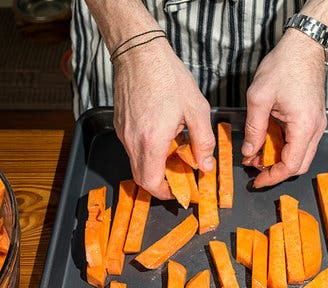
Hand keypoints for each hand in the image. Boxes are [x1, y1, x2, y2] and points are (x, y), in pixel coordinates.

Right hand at [113, 39, 214, 198]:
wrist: (140, 53)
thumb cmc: (168, 77)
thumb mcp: (196, 109)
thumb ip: (203, 142)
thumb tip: (206, 165)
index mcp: (152, 141)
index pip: (151, 182)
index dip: (165, 193)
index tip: (180, 191)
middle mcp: (132, 141)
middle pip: (141, 177)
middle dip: (161, 182)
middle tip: (180, 174)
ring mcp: (124, 132)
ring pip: (137, 162)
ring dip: (155, 166)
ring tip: (176, 151)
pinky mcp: (121, 124)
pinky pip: (133, 147)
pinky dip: (148, 152)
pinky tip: (164, 136)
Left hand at [242, 29, 326, 187]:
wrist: (304, 46)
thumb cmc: (284, 67)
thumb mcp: (259, 98)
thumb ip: (254, 128)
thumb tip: (249, 151)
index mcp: (304, 127)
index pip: (291, 166)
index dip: (272, 177)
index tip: (257, 180)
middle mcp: (315, 129)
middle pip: (299, 164)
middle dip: (276, 170)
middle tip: (254, 167)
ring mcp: (317, 123)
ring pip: (301, 154)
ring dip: (280, 159)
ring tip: (257, 154)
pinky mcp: (313, 117)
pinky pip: (301, 141)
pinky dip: (285, 146)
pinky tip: (268, 141)